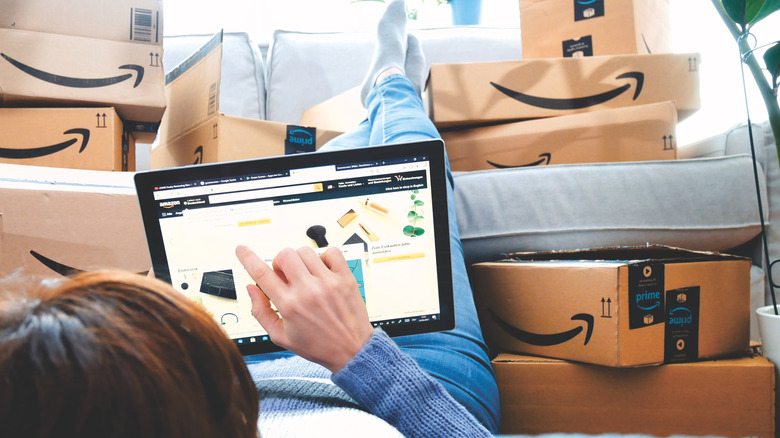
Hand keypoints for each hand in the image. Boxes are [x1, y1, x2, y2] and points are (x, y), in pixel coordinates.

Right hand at [236, 245, 373, 372]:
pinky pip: (331, 252)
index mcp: (289, 305)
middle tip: (285, 275)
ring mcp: (328, 282)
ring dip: (300, 260)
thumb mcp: (281, 337)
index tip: (241, 249)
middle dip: (280, 262)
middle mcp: (308, 291)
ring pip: (305, 251)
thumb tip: (251, 289)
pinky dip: (324, 257)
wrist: (352, 350)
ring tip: (306, 275)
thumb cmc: (318, 345)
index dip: (247, 258)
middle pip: (284, 255)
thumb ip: (261, 312)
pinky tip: (322, 271)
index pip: (261, 273)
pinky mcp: (345, 278)